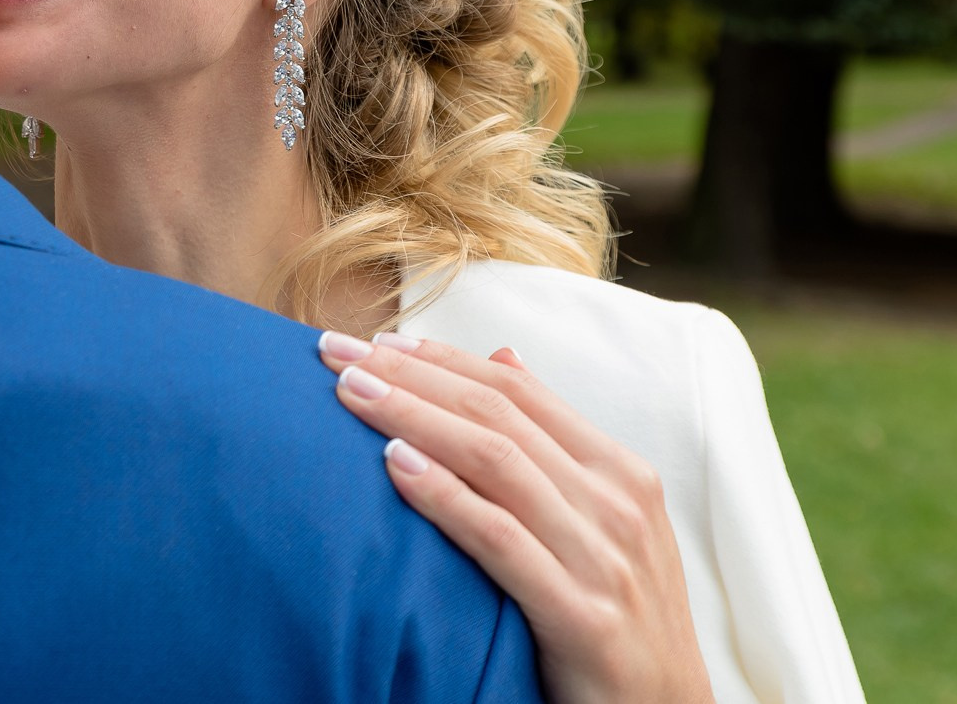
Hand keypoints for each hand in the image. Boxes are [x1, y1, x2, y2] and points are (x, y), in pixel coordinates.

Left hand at [316, 330, 714, 703]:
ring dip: (413, 417)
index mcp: (620, 472)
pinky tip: (394, 468)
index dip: (441, 359)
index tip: (373, 340)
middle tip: (336, 352)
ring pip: (494, 461)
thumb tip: (502, 356)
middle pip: (497, 414)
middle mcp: (616, 503)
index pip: (516, 391)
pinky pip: (501, 539)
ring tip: (350, 393)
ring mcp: (604, 558)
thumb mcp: (597, 521)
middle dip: (410, 376)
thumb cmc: (616, 614)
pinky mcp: (585, 617)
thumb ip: (552, 442)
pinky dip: (445, 496)